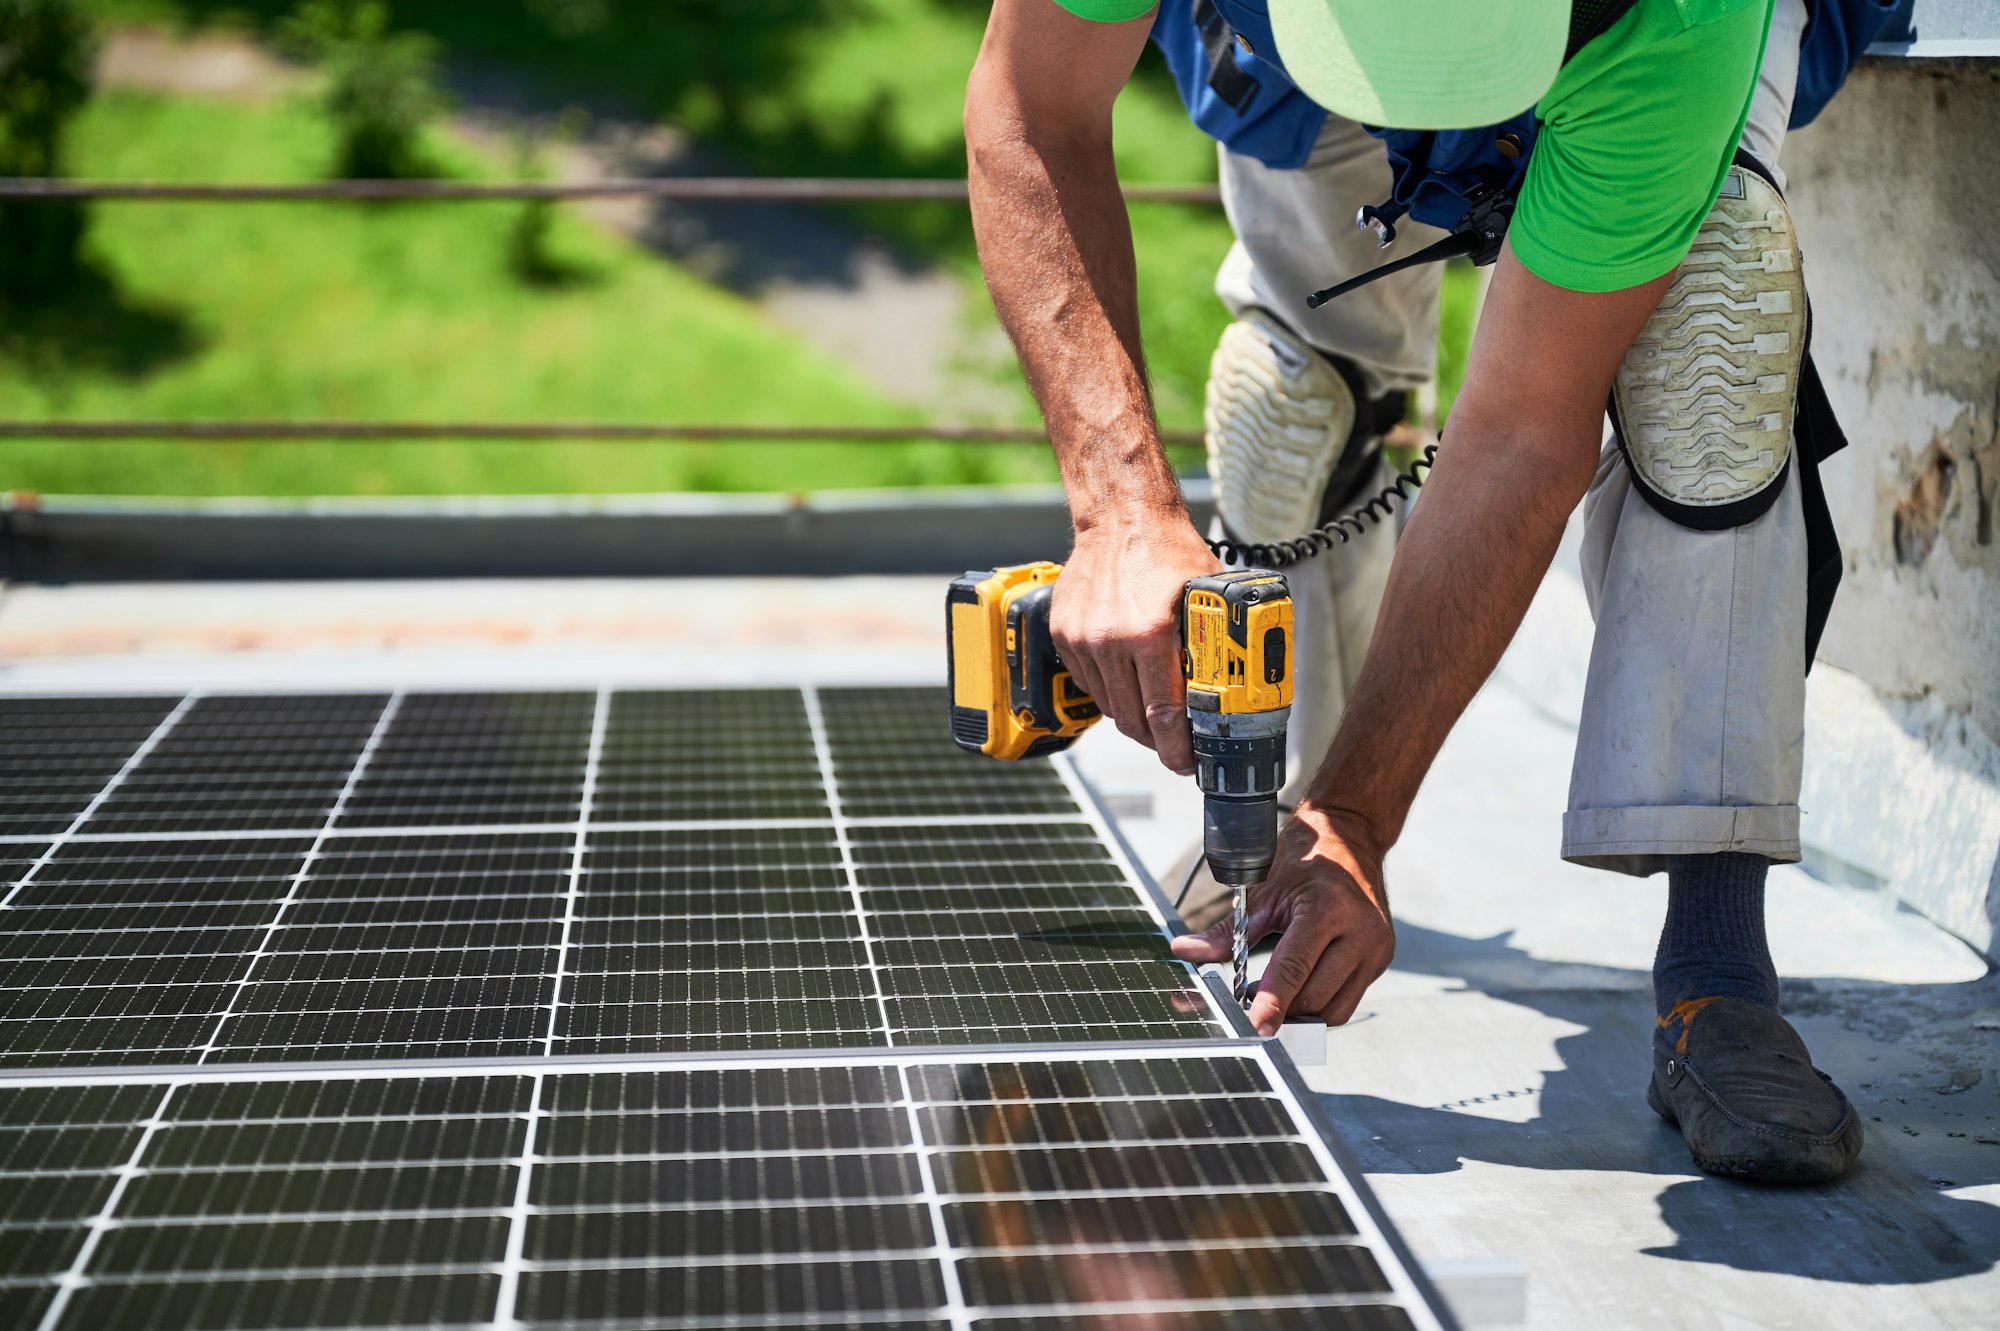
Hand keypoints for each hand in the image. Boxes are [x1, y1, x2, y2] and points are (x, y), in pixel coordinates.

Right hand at [1050, 516, 1220, 775]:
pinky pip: (1088, 683)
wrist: (1121, 516)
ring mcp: (1082, 638)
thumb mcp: (1206, 596)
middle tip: (1174, 746)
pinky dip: (1109, 690)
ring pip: (1109, 706)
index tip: (1186, 764)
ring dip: (1132, 716)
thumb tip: (1235, 686)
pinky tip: (1127, 680)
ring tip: (1152, 712)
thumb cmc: (1168, 550)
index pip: (1163, 714)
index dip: (1176, 749)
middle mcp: (1111, 640)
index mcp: (1150, 633)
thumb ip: (1214, 642)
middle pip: (1133, 720)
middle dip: (1156, 742)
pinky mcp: (1064, 634)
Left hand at [1169, 805, 1393, 1033]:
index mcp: (1329, 909)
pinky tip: (1299, 986)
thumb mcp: (1262, 889)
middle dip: (1281, 1007)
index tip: (1255, 1027)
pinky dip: (1320, 1002)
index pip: (1295, 969)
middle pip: (1315, 997)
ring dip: (1301, 1011)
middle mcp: (1361, 932)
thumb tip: (1185, 951)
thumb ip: (1226, 931)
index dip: (1272, 1002)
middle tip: (1248, 998)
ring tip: (1273, 993)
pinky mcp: (1381, 960)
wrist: (1352, 837)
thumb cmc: (1307, 858)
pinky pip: (1347, 1000)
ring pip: (1335, 1009)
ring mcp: (1377, 949)